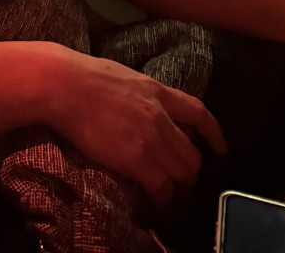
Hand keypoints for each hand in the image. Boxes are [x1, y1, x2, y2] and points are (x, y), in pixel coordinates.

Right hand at [49, 47, 226, 206]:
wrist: (63, 85)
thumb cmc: (83, 76)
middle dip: (191, 175)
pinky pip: (161, 188)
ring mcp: (149, 138)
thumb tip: (141, 105)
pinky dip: (161, 203)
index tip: (221, 148)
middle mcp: (160, 115)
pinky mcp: (135, 159)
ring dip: (178, 193)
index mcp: (157, 91)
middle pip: (192, 155)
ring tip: (168, 203)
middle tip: (180, 186)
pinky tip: (153, 209)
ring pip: (182, 175)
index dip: (214, 133)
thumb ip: (140, 93)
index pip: (198, 112)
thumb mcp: (124, 77)